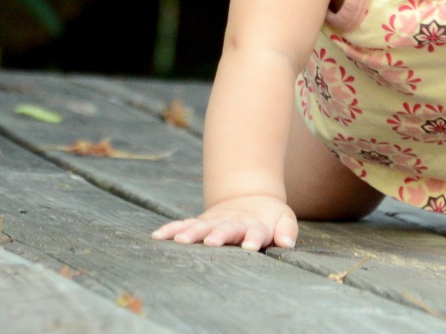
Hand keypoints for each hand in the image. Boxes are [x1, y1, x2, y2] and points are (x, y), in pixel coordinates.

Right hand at [151, 194, 297, 250]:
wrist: (249, 198)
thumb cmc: (269, 216)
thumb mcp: (284, 218)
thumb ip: (287, 230)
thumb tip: (287, 243)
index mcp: (254, 225)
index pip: (255, 231)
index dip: (253, 237)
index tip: (250, 246)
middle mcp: (232, 223)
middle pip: (225, 229)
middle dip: (218, 235)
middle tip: (210, 243)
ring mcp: (214, 222)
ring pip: (201, 226)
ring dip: (190, 233)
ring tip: (179, 241)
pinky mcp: (201, 223)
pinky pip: (184, 225)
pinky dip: (171, 229)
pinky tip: (158, 236)